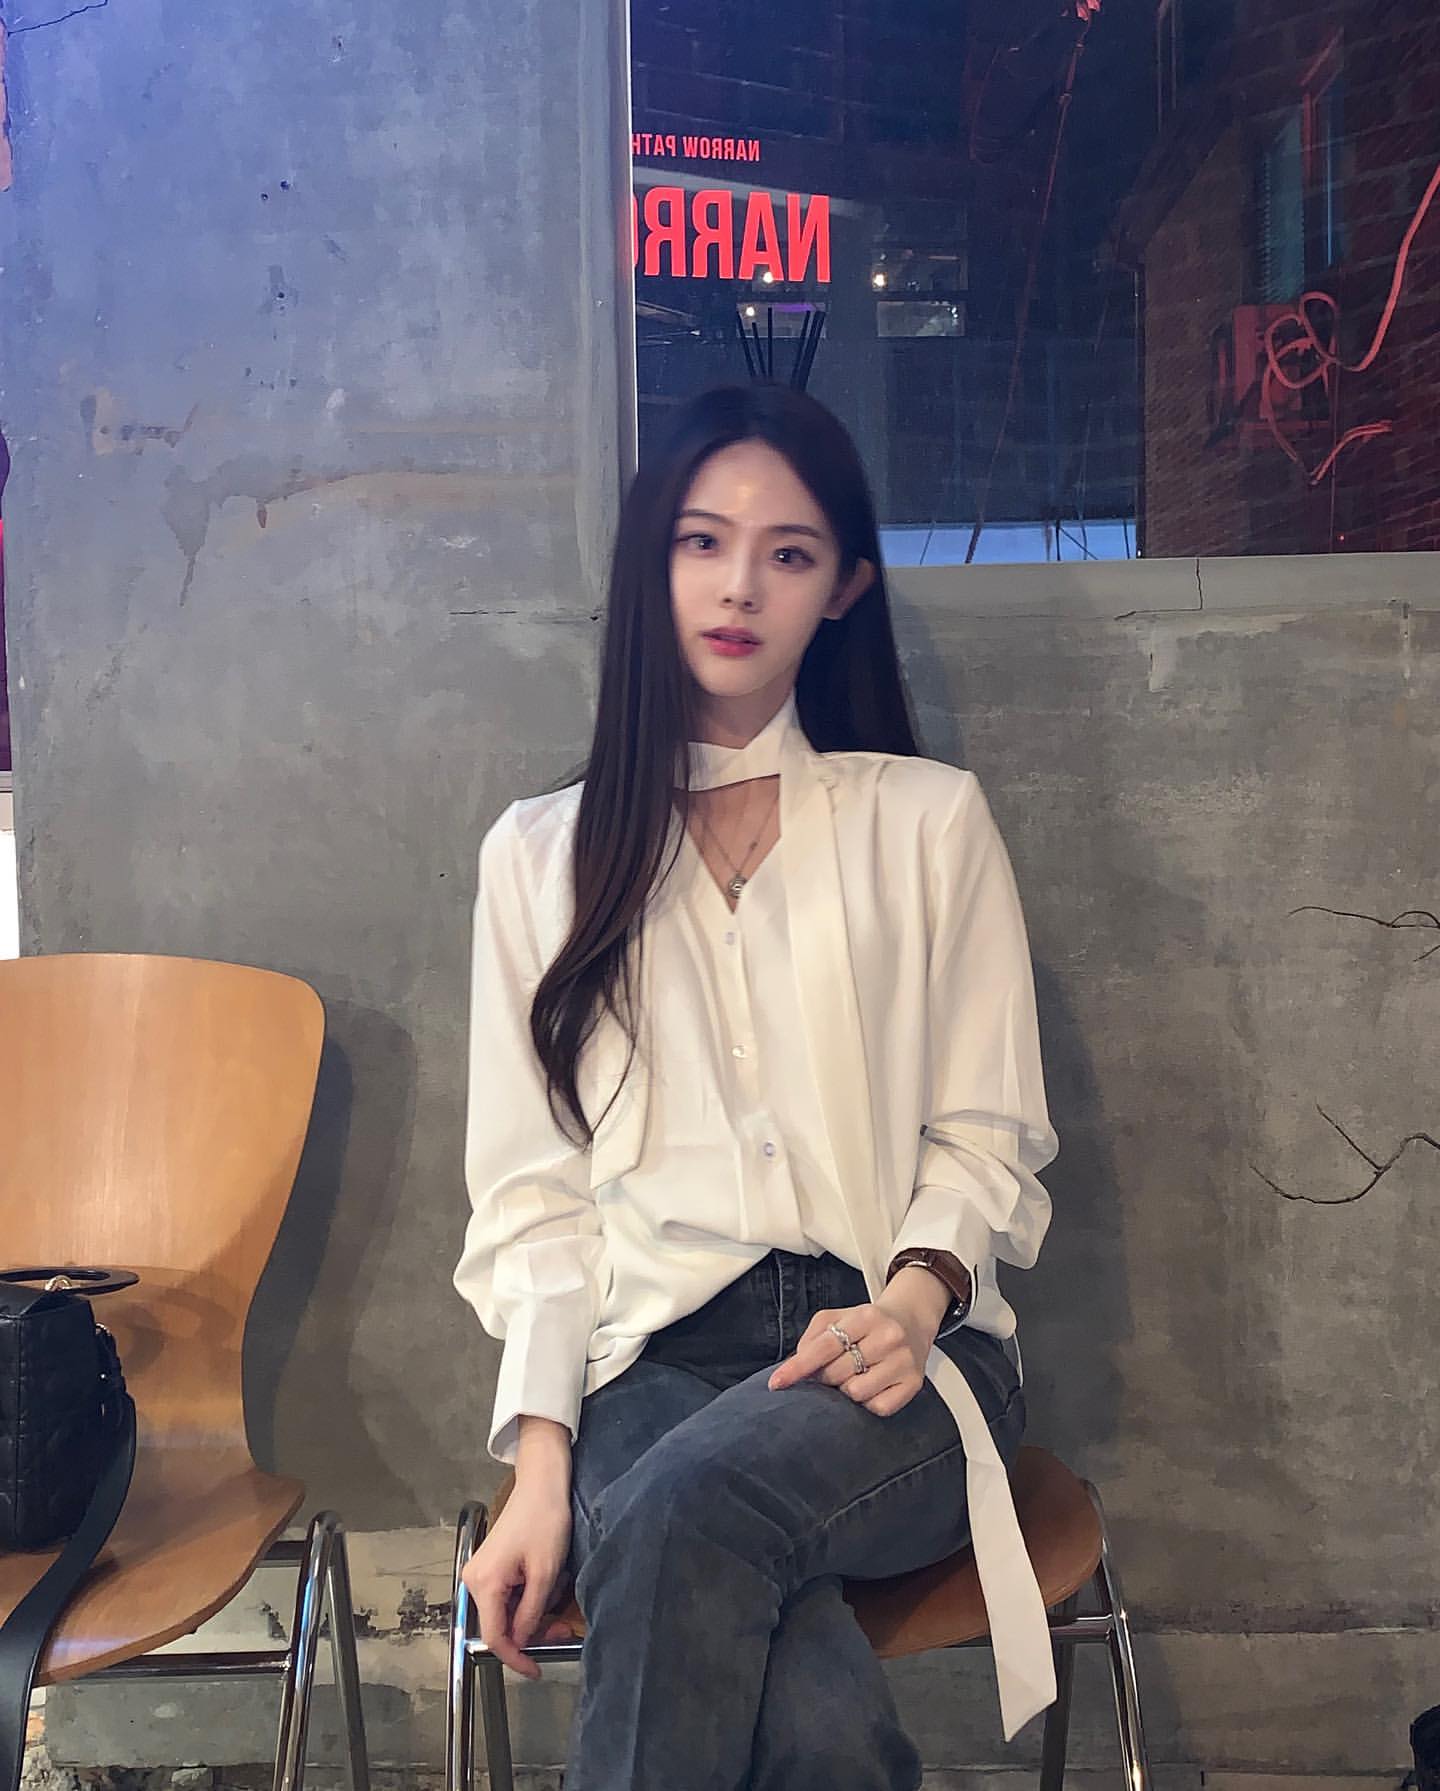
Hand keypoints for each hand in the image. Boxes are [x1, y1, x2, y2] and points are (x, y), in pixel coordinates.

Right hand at [460, 1479, 575, 1679]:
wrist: (542, 1484)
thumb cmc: (544, 1521)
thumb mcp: (545, 1572)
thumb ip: (531, 1612)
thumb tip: (523, 1641)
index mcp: (484, 1583)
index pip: (494, 1636)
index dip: (516, 1658)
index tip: (536, 1671)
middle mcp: (475, 1580)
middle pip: (500, 1625)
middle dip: (531, 1635)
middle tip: (563, 1632)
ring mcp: (482, 1573)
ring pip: (506, 1613)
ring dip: (532, 1619)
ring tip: (561, 1615)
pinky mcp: (492, 1567)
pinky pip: (507, 1597)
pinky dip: (528, 1603)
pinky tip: (548, 1595)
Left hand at [767, 1280, 943, 1417]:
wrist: (911, 1320)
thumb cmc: (867, 1323)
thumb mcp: (838, 1317)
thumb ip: (813, 1337)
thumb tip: (796, 1365)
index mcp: (865, 1316)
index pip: (825, 1346)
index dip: (798, 1367)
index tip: (777, 1383)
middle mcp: (888, 1337)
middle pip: (837, 1373)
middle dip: (825, 1377)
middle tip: (832, 1369)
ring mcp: (903, 1361)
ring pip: (856, 1392)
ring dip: (846, 1389)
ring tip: (854, 1375)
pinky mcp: (913, 1383)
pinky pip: (878, 1408)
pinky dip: (868, 1403)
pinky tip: (871, 1385)